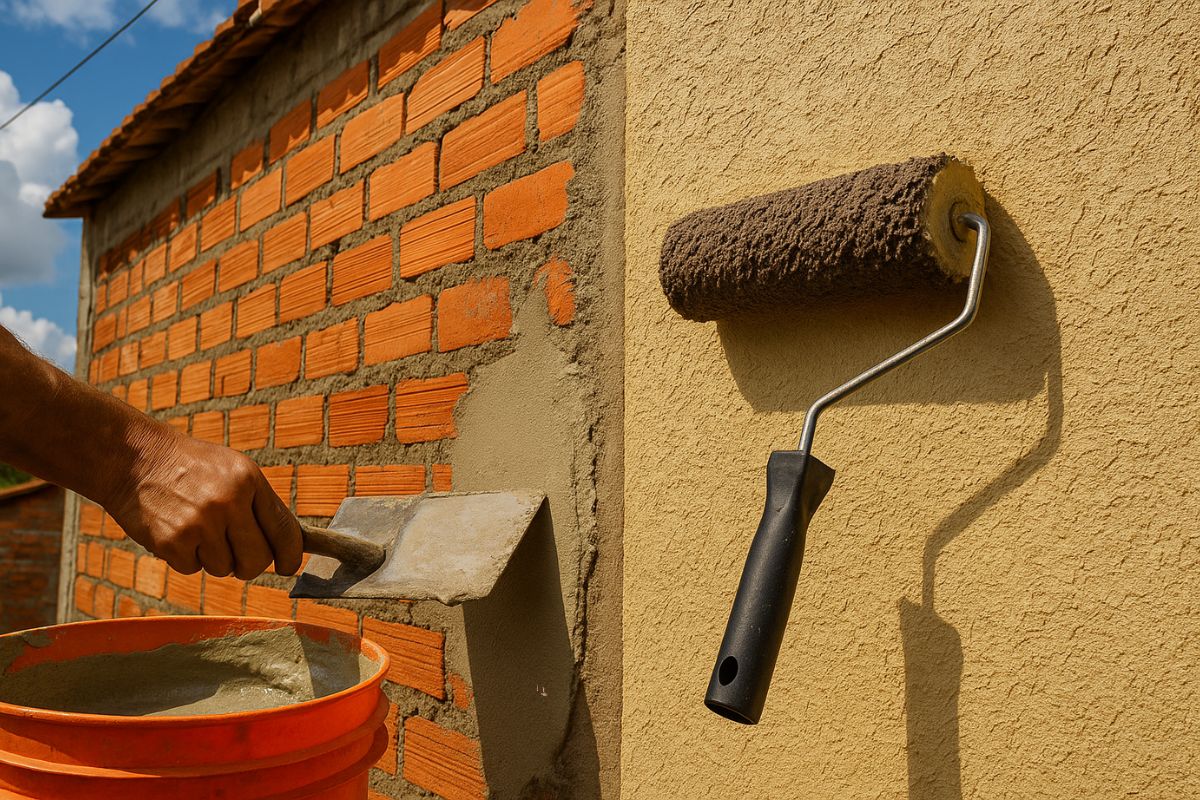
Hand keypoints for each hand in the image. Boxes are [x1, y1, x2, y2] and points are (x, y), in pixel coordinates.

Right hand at [108, 428, 302, 578]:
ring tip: (197, 529)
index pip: (284, 528)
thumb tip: (286, 545)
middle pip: (258, 559)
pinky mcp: (172, 542)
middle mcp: (228, 501)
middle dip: (250, 565)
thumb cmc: (189, 467)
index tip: (289, 566)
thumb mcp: (232, 469)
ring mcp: (200, 523)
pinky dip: (186, 557)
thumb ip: (258, 504)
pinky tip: (177, 532)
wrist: (134, 458)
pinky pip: (193, 569)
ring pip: (225, 568)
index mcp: (248, 480)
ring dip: (213, 558)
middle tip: (238, 556)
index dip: (291, 554)